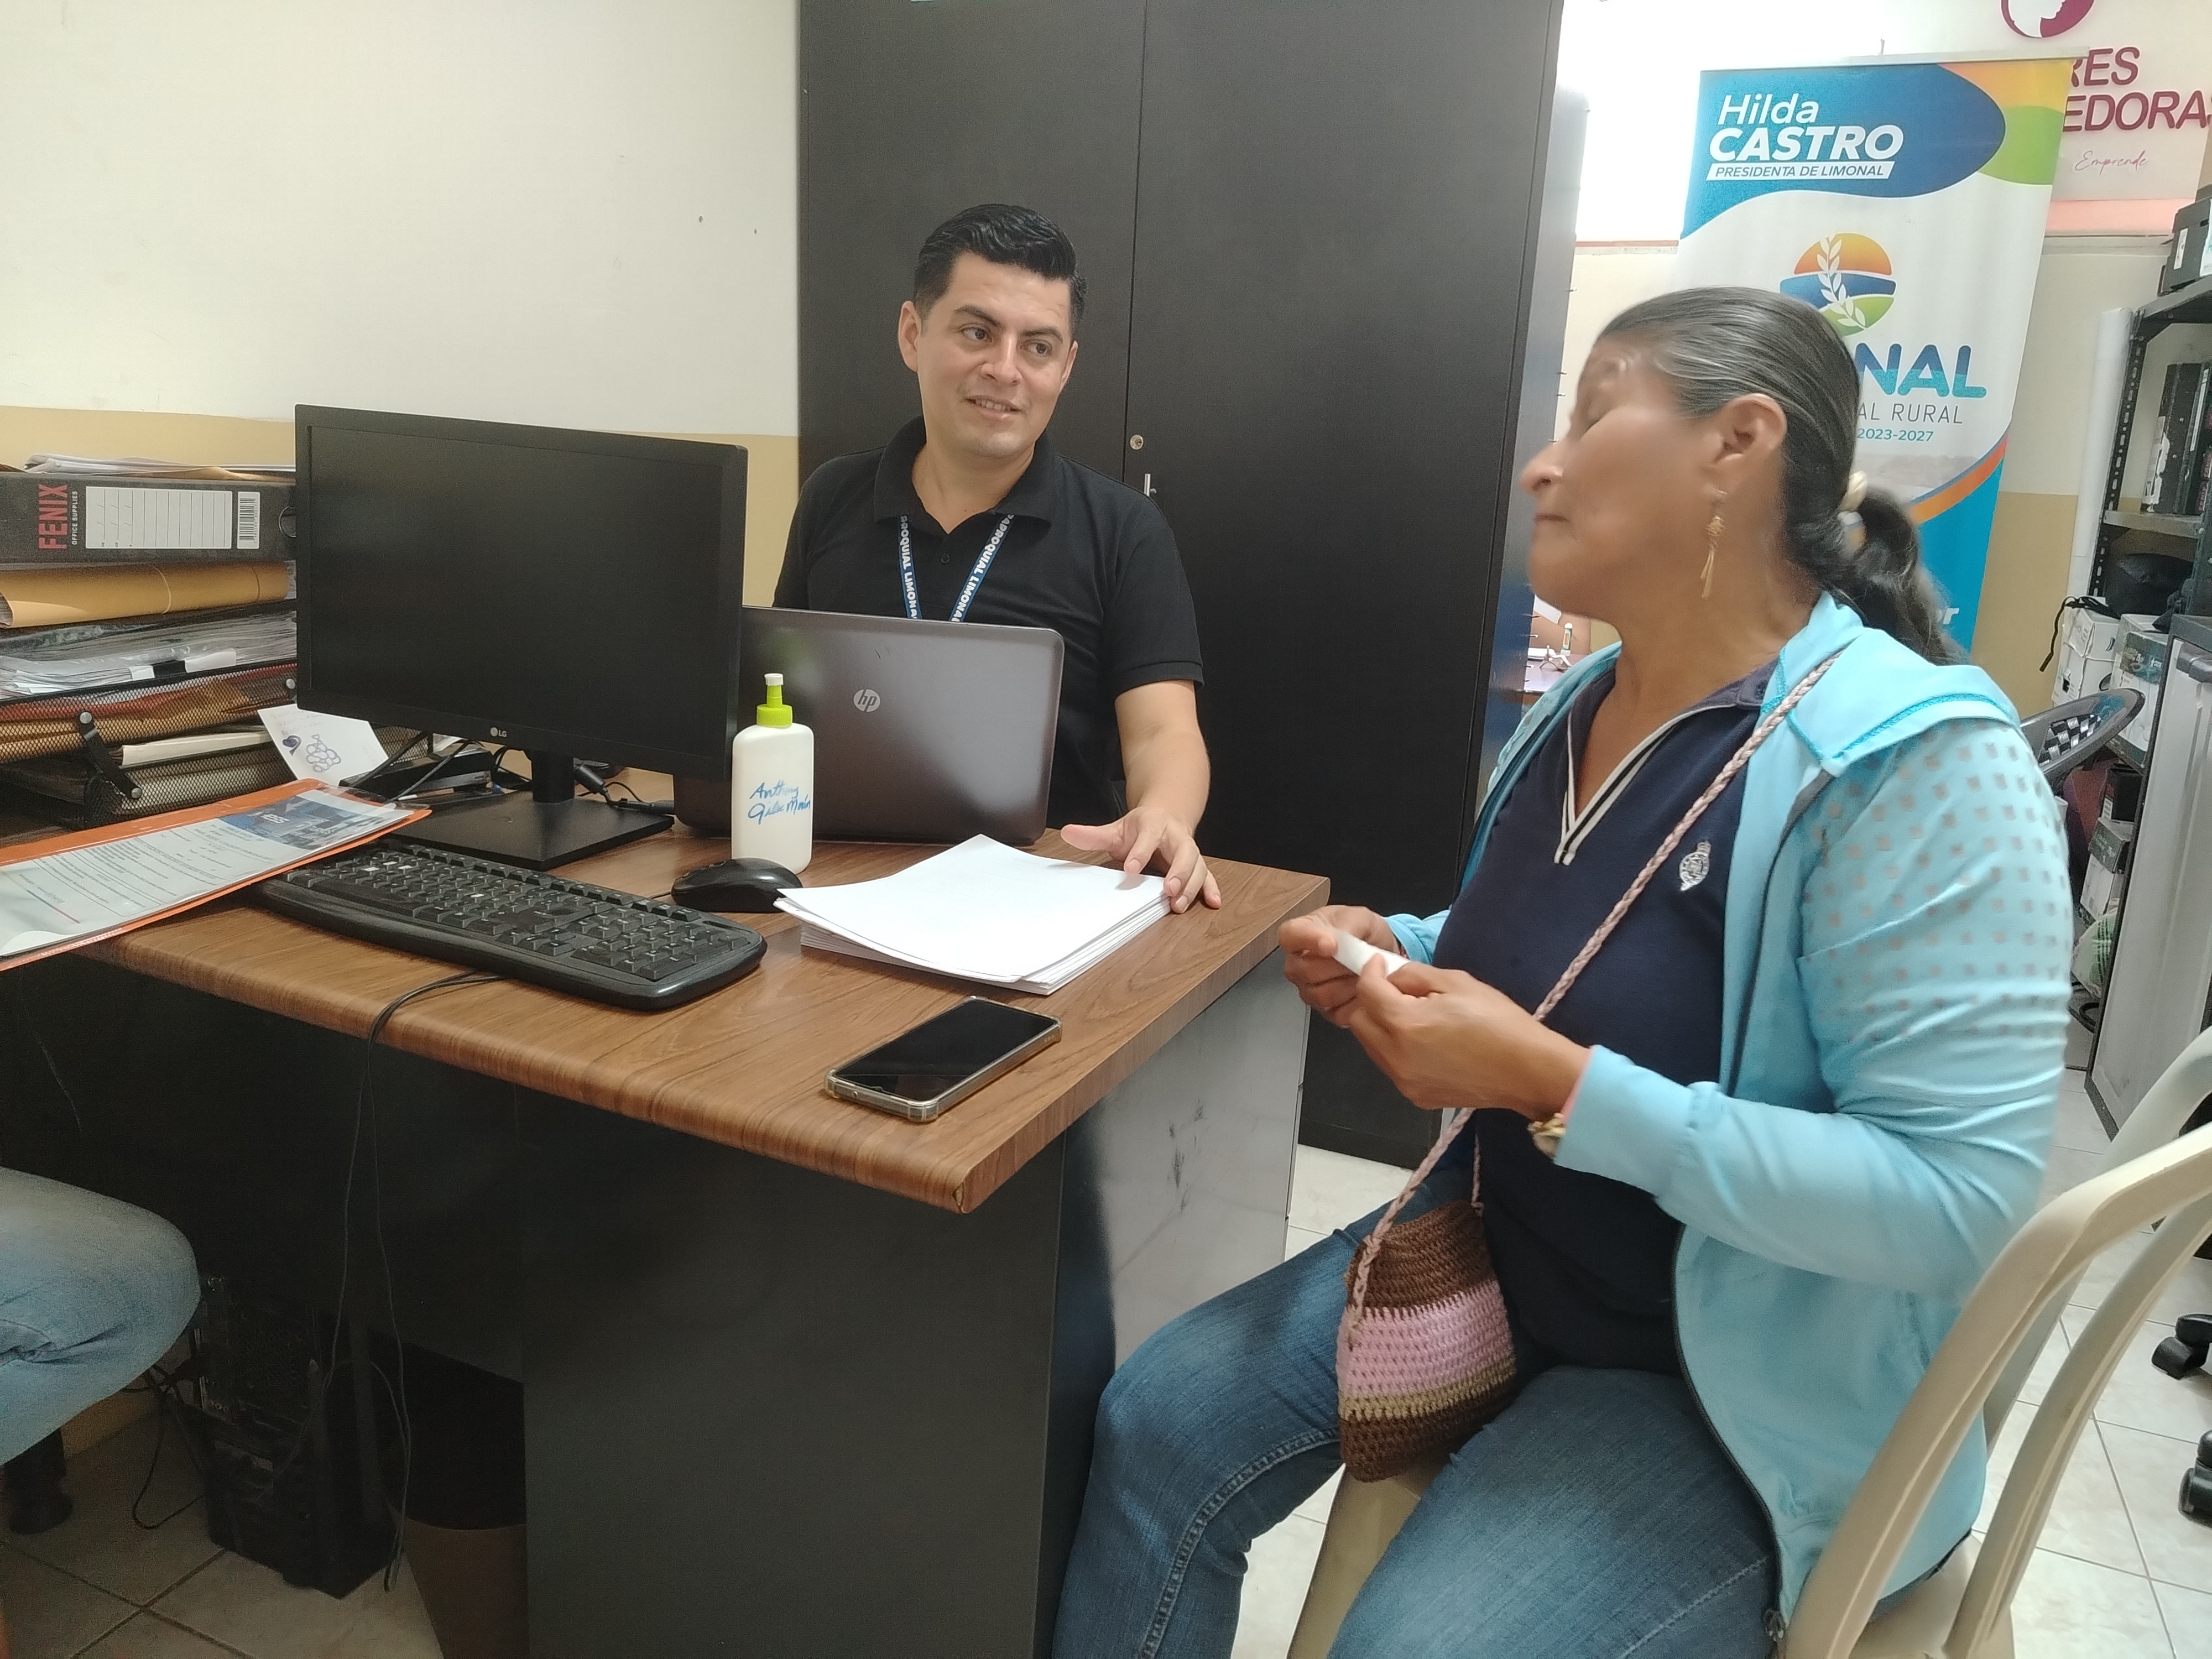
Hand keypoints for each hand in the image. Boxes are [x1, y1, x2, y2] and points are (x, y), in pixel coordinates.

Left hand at [1061, 806, 1220, 911]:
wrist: (1167, 816)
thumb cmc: (1140, 828)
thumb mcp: (1116, 829)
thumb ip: (1093, 835)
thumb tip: (1067, 833)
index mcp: (1154, 824)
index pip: (1148, 837)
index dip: (1140, 853)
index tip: (1130, 869)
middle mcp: (1177, 836)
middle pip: (1184, 851)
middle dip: (1177, 871)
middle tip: (1167, 890)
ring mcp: (1190, 851)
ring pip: (1198, 866)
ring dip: (1191, 885)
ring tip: (1179, 904)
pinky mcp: (1197, 865)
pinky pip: (1208, 876)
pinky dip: (1211, 889)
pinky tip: (1213, 903)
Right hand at [1280, 906, 1402, 1024]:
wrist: (1379, 952)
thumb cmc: (1362, 932)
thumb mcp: (1360, 917)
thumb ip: (1348, 925)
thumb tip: (1339, 941)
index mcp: (1300, 933)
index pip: (1289, 935)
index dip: (1308, 941)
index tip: (1332, 945)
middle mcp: (1297, 963)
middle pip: (1306, 970)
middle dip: (1339, 965)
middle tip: (1358, 958)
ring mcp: (1308, 988)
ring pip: (1321, 994)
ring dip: (1348, 984)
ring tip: (1361, 972)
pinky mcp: (1324, 1009)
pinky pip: (1336, 1011)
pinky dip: (1354, 1000)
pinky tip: (1361, 987)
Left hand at [1343, 958, 1587, 1118]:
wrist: (1528, 1071)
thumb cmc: (1498, 1022)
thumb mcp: (1457, 983)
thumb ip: (1414, 976)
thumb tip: (1390, 977)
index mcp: (1404, 1024)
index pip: (1367, 992)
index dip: (1370, 972)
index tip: (1381, 964)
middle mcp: (1395, 1057)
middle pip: (1358, 1022)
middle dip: (1370, 1002)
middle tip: (1397, 991)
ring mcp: (1403, 1081)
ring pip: (1371, 1046)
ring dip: (1381, 1026)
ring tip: (1413, 1016)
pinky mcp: (1415, 1097)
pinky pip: (1391, 1066)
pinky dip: (1396, 1049)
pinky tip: (1425, 1042)